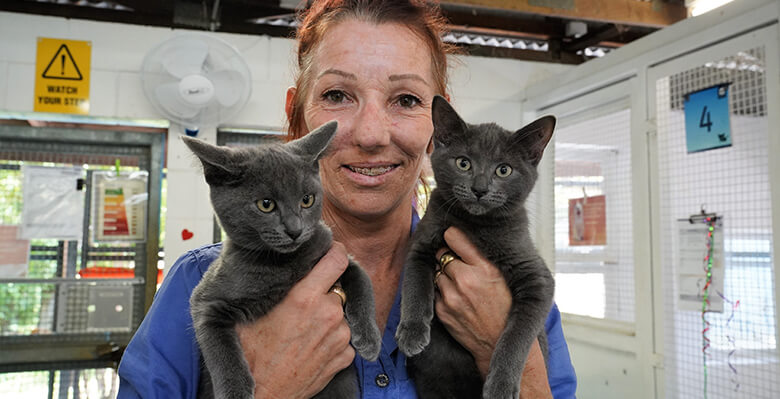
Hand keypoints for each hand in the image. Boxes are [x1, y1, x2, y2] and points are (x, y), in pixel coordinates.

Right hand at [236, 242, 354, 398]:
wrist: (261, 395)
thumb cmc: (251, 355)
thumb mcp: (252, 311)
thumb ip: (274, 285)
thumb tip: (280, 264)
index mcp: (304, 297)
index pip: (337, 259)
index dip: (335, 253)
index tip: (329, 254)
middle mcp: (328, 313)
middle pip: (338, 287)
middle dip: (325, 291)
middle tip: (306, 302)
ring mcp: (340, 336)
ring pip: (342, 314)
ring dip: (329, 318)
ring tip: (305, 331)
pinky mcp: (345, 357)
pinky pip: (346, 338)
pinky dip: (334, 340)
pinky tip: (312, 346)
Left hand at [434, 227, 510, 376]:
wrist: (498, 343)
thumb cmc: (505, 308)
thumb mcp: (503, 277)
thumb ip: (482, 257)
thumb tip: (458, 236)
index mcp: (485, 268)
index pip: (454, 237)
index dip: (452, 237)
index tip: (453, 238)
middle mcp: (466, 280)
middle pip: (442, 254)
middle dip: (449, 258)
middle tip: (461, 267)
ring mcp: (451, 296)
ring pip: (437, 272)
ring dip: (444, 275)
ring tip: (461, 286)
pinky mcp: (442, 310)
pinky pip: (434, 291)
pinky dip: (442, 292)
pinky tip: (457, 299)